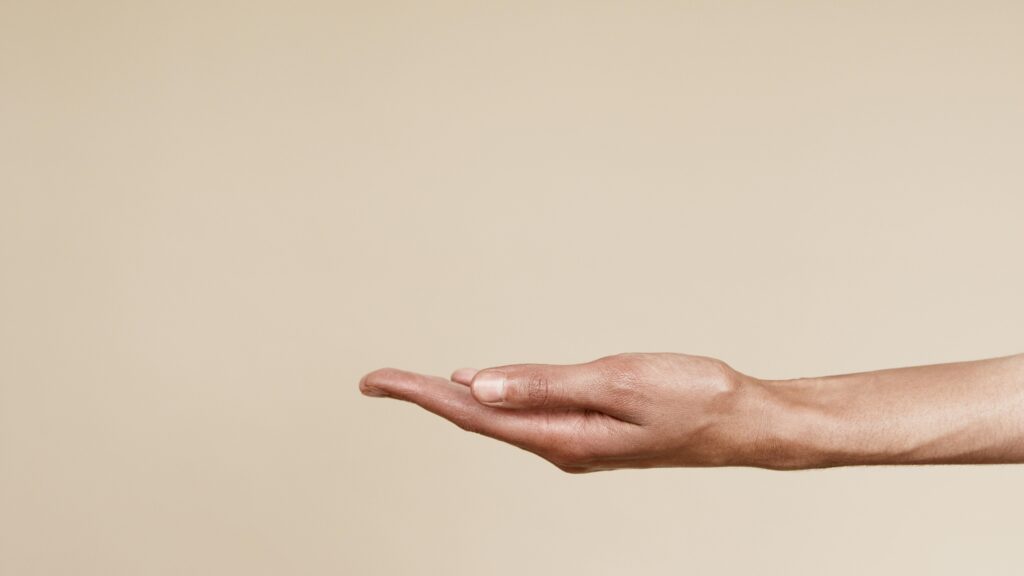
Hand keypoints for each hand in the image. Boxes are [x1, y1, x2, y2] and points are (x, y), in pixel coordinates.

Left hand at [359, 352, 762, 472]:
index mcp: (562, 437)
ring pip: (500, 420)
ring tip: (415, 386)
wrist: (748, 422)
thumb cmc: (695, 399)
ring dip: (455, 401)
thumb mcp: (616, 383)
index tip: (378, 381)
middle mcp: (561, 445)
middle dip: (425, 398)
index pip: (474, 415)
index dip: (421, 396)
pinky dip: (494, 400)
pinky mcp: (592, 430)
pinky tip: (484, 392)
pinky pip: (527, 415)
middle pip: (478, 420)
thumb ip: (544, 385)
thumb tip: (477, 386)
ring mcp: (577, 441)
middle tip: (379, 380)